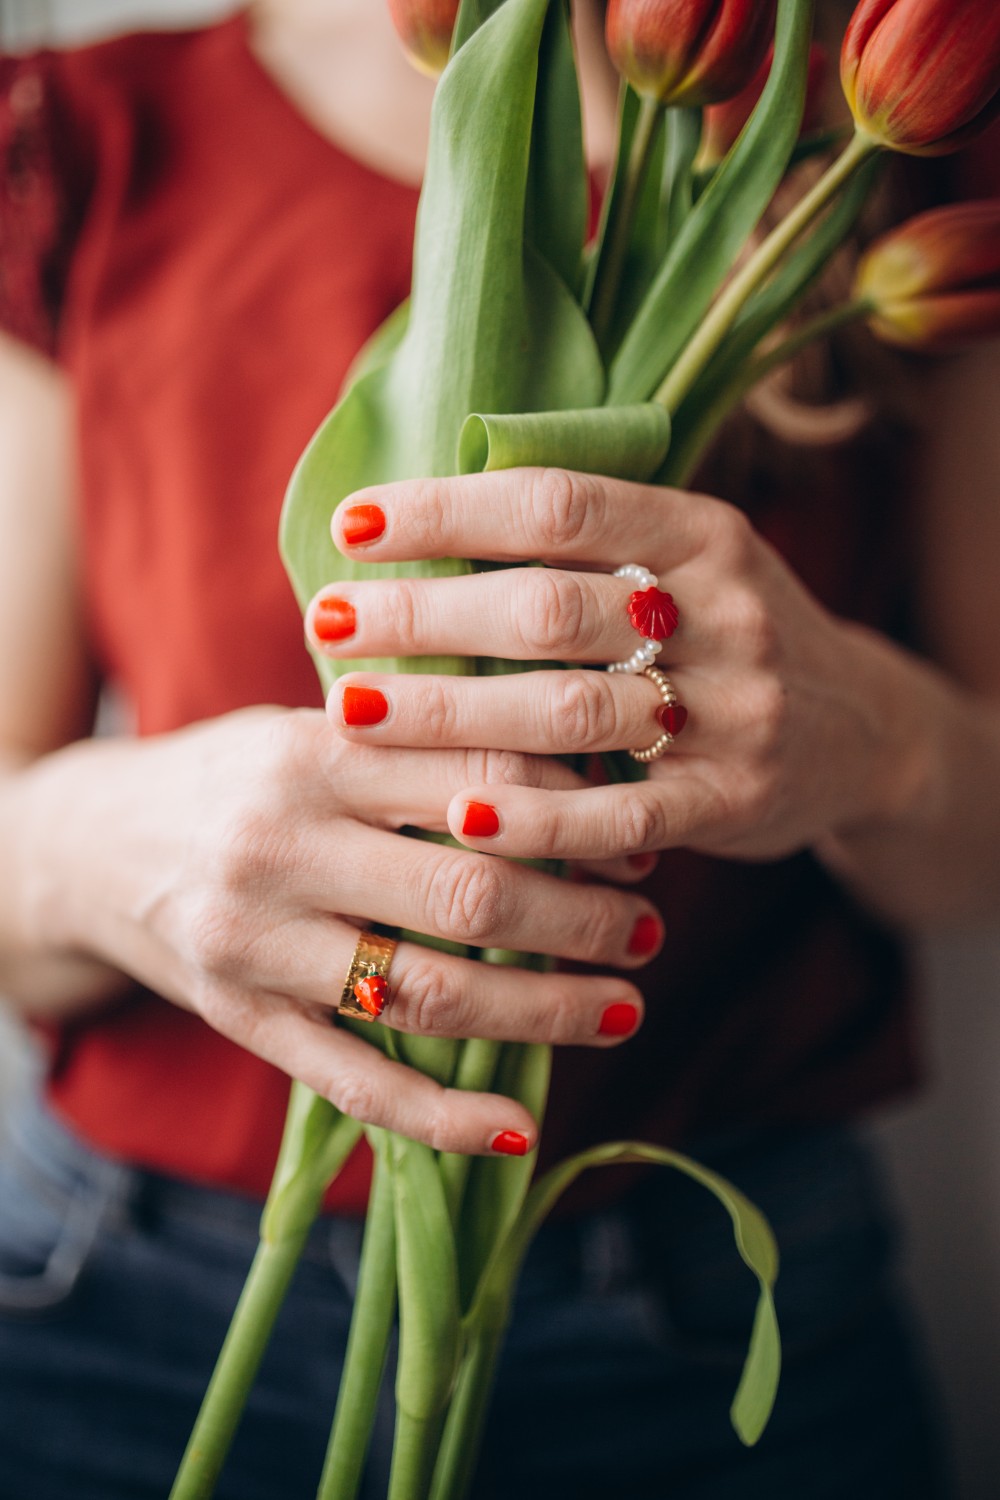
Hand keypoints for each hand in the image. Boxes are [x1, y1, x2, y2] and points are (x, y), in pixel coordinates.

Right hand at [26, 705, 659, 1152]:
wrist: (87, 846)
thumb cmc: (230, 778)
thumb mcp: (312, 730)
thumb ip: (421, 748)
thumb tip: (578, 781)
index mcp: (315, 753)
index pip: (480, 783)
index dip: (579, 818)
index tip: (640, 844)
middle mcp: (282, 847)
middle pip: (470, 896)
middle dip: (584, 921)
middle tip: (651, 931)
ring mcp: (257, 944)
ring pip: (427, 994)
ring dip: (544, 1013)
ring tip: (623, 1008)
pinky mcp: (240, 1020)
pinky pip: (352, 1083)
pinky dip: (442, 1120)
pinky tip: (519, 1133)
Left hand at [308, 468, 912, 865]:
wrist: (864, 732)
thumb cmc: (726, 637)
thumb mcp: (688, 563)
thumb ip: (587, 544)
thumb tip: (423, 525)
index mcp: (702, 532)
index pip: (557, 504)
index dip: (447, 510)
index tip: (355, 525)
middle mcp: (724, 612)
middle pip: (549, 606)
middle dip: (423, 614)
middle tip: (325, 620)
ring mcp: (735, 711)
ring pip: (570, 711)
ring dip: (448, 712)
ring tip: (350, 708)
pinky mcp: (733, 801)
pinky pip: (620, 817)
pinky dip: (535, 819)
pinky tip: (456, 817)